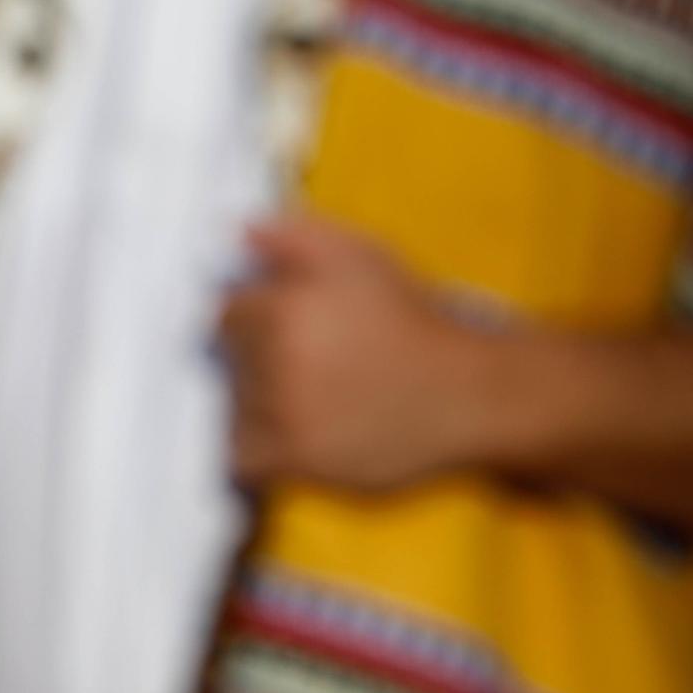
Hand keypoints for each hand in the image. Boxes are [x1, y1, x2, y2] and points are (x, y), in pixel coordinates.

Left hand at [220, 215, 493, 492]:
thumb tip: (232, 230)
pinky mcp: (299, 462)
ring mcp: (285, 418)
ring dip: (253, 401)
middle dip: (253, 357)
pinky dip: (255, 449)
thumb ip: (287, 235)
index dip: (251, 315)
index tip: (276, 323)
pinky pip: (244, 458)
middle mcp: (277, 366)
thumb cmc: (410, 320)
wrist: (468, 393)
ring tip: (306, 394)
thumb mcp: (355, 255)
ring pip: (233, 406)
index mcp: (281, 312)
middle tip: (301, 359)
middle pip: (228, 361)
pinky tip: (291, 431)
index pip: (225, 313)